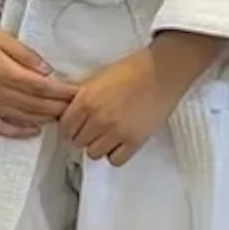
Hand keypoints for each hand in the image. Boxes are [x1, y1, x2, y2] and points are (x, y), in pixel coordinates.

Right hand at [0, 2, 67, 141]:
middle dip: (58, 108)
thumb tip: (47, 71)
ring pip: (22, 118)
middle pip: (34, 106)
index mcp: (3, 72)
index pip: (41, 88)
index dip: (61, 93)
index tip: (77, 93)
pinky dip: (18, 132)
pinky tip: (33, 131)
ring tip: (61, 117)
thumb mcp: (2, 38)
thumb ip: (26, 56)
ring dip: (44, 119)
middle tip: (76, 108)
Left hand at [58, 33, 217, 166]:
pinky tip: (122, 142)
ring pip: (94, 153)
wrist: (163, 71)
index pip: (66, 127)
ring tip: (110, 135)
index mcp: (86, 101)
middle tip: (97, 127)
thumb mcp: (99, 79)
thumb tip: (73, 114)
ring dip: (100, 145)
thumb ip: (83, 98)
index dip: (72, 125)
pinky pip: (115, 160)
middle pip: (78, 142)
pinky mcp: (135, 141)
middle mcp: (97, 120)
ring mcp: (116, 132)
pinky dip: (116, 153)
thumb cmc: (132, 69)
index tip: (81, 123)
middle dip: (86, 135)